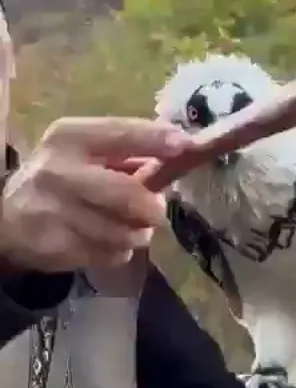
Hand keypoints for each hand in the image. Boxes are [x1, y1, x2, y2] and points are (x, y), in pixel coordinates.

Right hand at [0, 116, 191, 272]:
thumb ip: (126, 153)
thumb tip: (179, 153)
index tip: (186, 146)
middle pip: (127, 194)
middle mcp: (59, 171)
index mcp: (69, 138)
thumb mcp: (82, 154)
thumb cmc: (60, 180)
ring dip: (137, 233)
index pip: (120, 133)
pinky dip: (119, 251)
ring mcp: (56, 212)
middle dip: (151, 207)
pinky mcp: (58, 247)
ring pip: (123, 231)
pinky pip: (111, 254)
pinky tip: (106, 243)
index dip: (157, 140)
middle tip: (156, 212)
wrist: (7, 219)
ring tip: (130, 229)